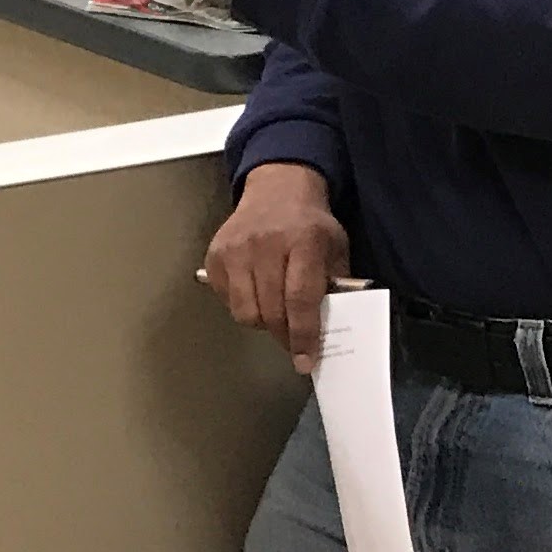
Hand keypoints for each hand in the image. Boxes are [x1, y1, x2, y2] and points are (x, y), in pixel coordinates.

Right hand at [205, 162, 351, 372]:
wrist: (276, 189)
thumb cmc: (311, 224)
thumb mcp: (335, 247)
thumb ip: (335, 285)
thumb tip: (331, 329)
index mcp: (303, 241)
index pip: (300, 298)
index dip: (304, 335)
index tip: (306, 362)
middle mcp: (265, 244)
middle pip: (270, 310)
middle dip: (284, 336)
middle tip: (294, 344)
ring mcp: (235, 249)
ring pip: (244, 311)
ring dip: (262, 323)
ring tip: (274, 317)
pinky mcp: (215, 255)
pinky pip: (225, 299)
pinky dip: (242, 306)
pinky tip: (255, 295)